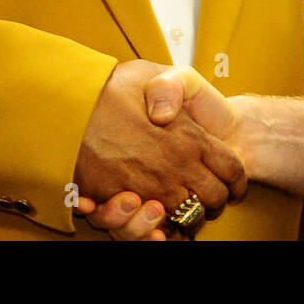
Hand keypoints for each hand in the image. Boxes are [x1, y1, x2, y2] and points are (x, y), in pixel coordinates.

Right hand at [73, 60, 244, 236]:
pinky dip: (154, 231)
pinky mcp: (121, 202)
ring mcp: (149, 188)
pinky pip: (147, 229)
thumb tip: (170, 116)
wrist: (66, 105)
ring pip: (185, 219)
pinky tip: (156, 225)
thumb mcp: (149, 72)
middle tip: (207, 198)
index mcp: (188, 136)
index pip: (231, 169)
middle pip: (213, 199)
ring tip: (180, 207)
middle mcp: (174, 166)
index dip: (236, 180)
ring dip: (187, 217)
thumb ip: (173, 87)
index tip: (233, 184)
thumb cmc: (109, 87)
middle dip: (214, 201)